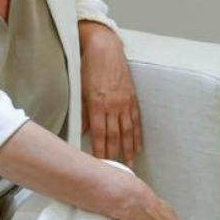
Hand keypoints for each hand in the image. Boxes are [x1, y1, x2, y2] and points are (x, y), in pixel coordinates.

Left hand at [80, 20, 142, 164]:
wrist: (105, 49)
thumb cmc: (89, 67)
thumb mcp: (81, 90)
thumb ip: (82, 113)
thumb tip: (81, 131)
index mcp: (98, 105)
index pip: (100, 134)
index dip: (101, 151)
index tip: (102, 164)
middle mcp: (113, 106)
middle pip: (115, 136)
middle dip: (116, 154)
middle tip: (118, 170)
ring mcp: (125, 102)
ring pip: (128, 130)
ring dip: (129, 148)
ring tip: (130, 162)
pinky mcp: (132, 98)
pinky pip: (136, 120)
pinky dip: (138, 134)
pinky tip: (138, 145)